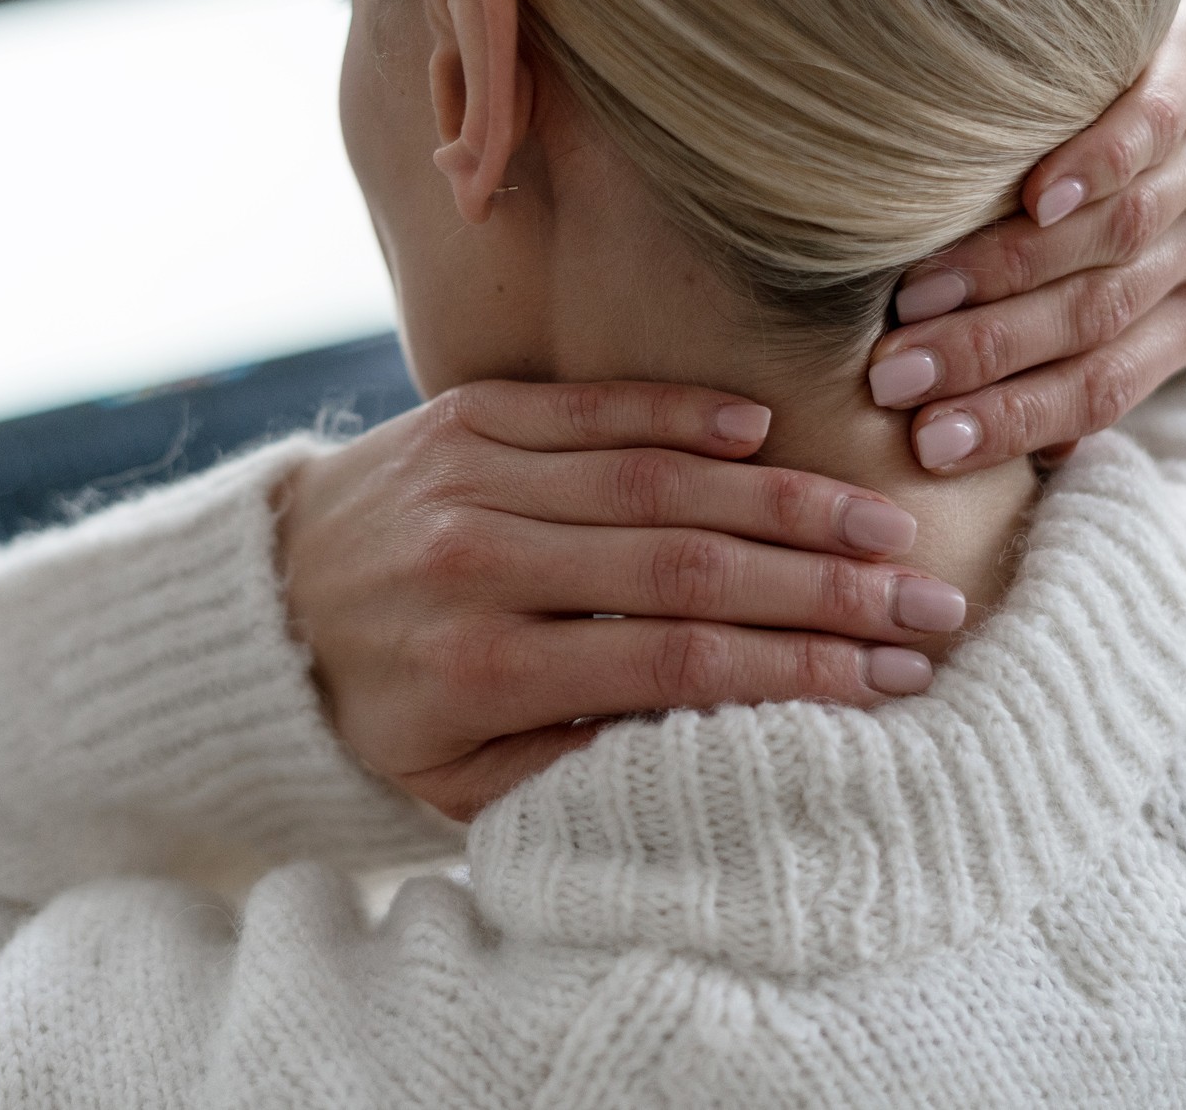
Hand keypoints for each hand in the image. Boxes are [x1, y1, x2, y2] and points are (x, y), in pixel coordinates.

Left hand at [278, 381, 966, 821]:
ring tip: (882, 523)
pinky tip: (763, 432)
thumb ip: (574, 767)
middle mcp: (479, 561)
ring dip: (782, 498)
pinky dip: (681, 414)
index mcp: (479, 666)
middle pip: (684, 564)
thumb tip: (715, 743)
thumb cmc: (378, 708)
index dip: (792, 668)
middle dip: (823, 584)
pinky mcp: (464, 413)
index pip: (670, 661)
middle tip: (927, 600)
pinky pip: (591, 406)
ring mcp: (471, 474)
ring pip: (655, 477)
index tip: (889, 677)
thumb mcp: (456, 779)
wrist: (258, 603)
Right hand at [865, 0, 1185, 473]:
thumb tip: (958, 448)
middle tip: (893, 375)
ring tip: (917, 296)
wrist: (1124, 27)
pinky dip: (1099, 166)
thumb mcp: (1070, 270)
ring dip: (1011, 272)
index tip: (924, 445)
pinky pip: (1157, 129)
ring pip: (1119, 235)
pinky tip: (1038, 194)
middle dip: (989, 355)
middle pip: (1100, 315)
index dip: (1014, 420)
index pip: (1106, 385)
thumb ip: (1040, 349)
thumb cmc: (1064, 172)